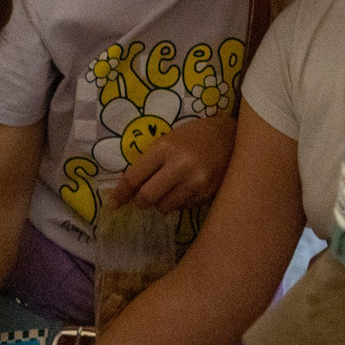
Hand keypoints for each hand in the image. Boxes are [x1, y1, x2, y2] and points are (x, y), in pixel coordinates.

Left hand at [105, 114, 235, 211]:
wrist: (230, 137)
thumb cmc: (193, 136)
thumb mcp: (168, 140)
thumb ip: (150, 162)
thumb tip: (129, 189)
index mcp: (165, 148)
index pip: (135, 177)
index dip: (121, 193)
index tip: (113, 203)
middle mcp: (180, 166)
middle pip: (147, 198)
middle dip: (140, 201)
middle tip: (141, 199)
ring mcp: (196, 182)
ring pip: (165, 207)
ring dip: (160, 203)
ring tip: (168, 190)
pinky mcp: (208, 194)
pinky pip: (183, 207)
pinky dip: (178, 202)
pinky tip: (185, 189)